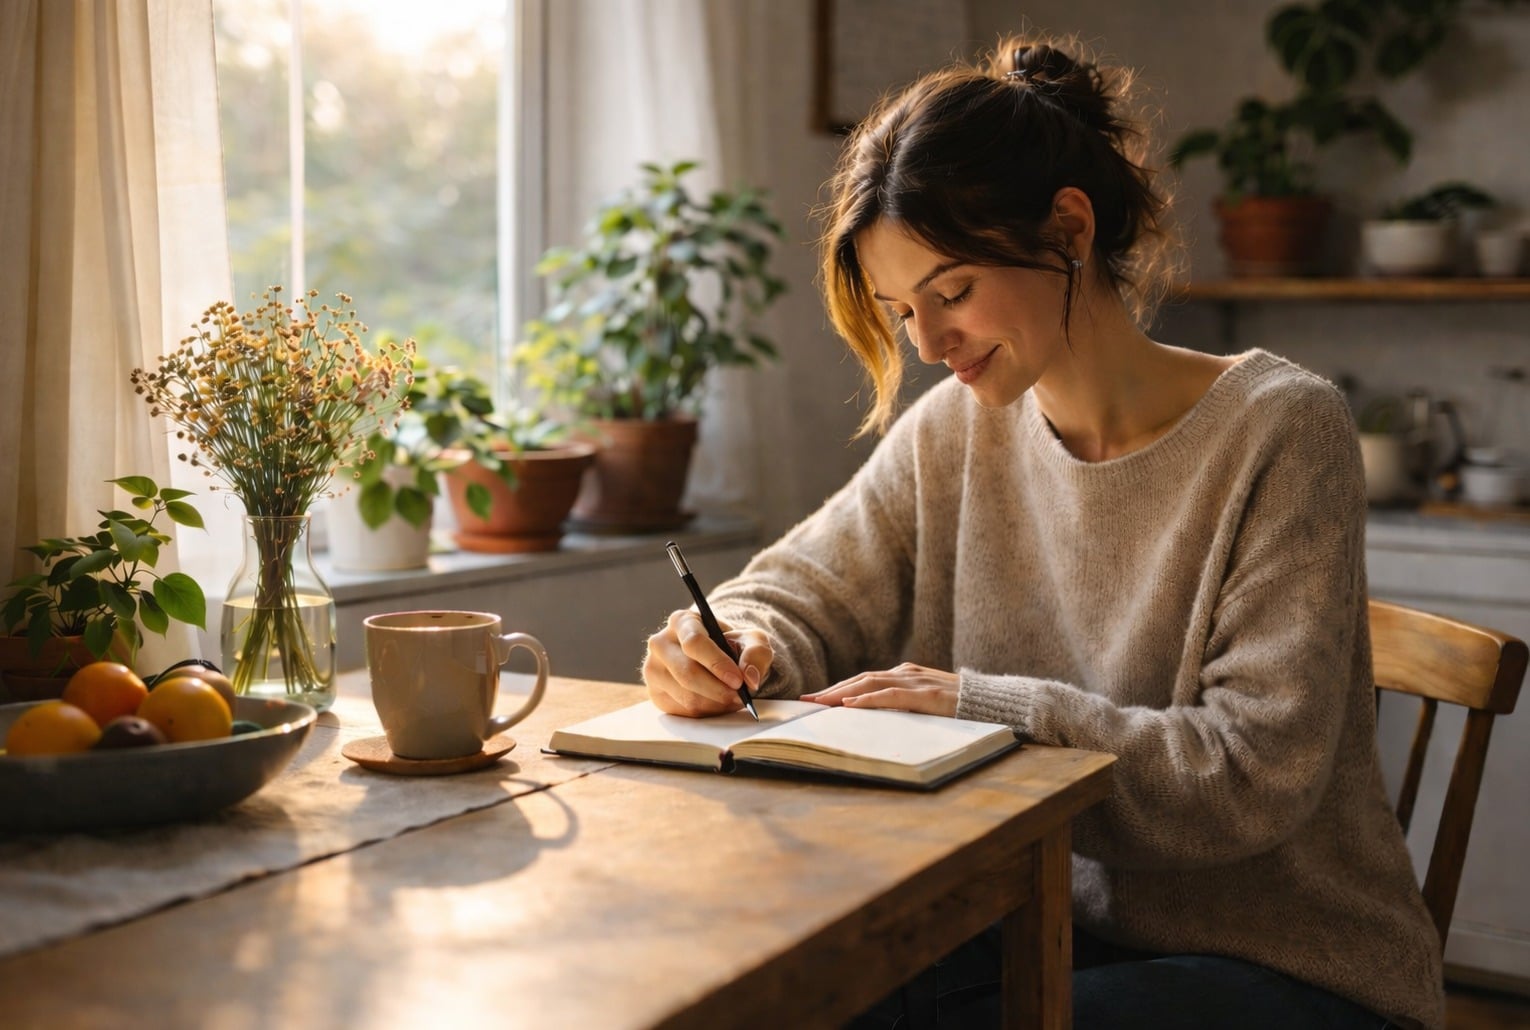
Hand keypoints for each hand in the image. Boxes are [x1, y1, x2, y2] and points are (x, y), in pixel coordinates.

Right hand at [642, 609, 773, 717]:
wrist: (716, 658)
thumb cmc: (732, 645)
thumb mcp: (751, 640)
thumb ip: (756, 654)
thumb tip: (750, 678)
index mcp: (682, 621)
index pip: (694, 643)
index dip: (717, 664)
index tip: (738, 680)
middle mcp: (660, 643)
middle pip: (687, 673)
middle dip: (719, 690)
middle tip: (741, 697)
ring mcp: (653, 670)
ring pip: (686, 696)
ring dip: (716, 704)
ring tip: (734, 700)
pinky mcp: (655, 693)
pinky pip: (683, 711)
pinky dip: (706, 712)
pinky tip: (718, 704)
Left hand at [802, 662, 958, 716]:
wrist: (995, 701)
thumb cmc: (961, 706)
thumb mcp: (928, 703)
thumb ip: (906, 704)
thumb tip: (878, 718)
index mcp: (906, 675)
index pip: (865, 680)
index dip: (839, 688)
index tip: (816, 699)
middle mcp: (907, 673)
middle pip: (861, 679)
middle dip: (832, 690)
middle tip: (807, 701)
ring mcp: (917, 682)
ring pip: (870, 684)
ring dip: (842, 693)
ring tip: (820, 703)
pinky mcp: (927, 695)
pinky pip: (891, 696)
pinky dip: (867, 699)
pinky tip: (850, 705)